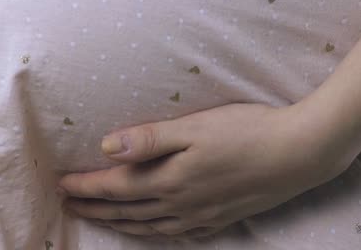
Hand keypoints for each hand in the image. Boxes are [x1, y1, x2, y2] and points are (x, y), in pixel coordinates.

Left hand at [54, 101, 346, 239]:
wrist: (300, 153)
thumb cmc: (247, 130)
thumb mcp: (195, 127)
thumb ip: (150, 139)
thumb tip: (106, 148)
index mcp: (170, 179)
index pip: (116, 186)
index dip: (86, 186)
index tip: (60, 184)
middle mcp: (181, 203)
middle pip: (127, 211)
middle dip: (95, 209)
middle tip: (69, 205)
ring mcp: (203, 214)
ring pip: (150, 226)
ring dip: (121, 224)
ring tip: (102, 220)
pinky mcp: (223, 217)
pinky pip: (178, 233)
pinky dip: (157, 234)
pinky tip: (157, 231)